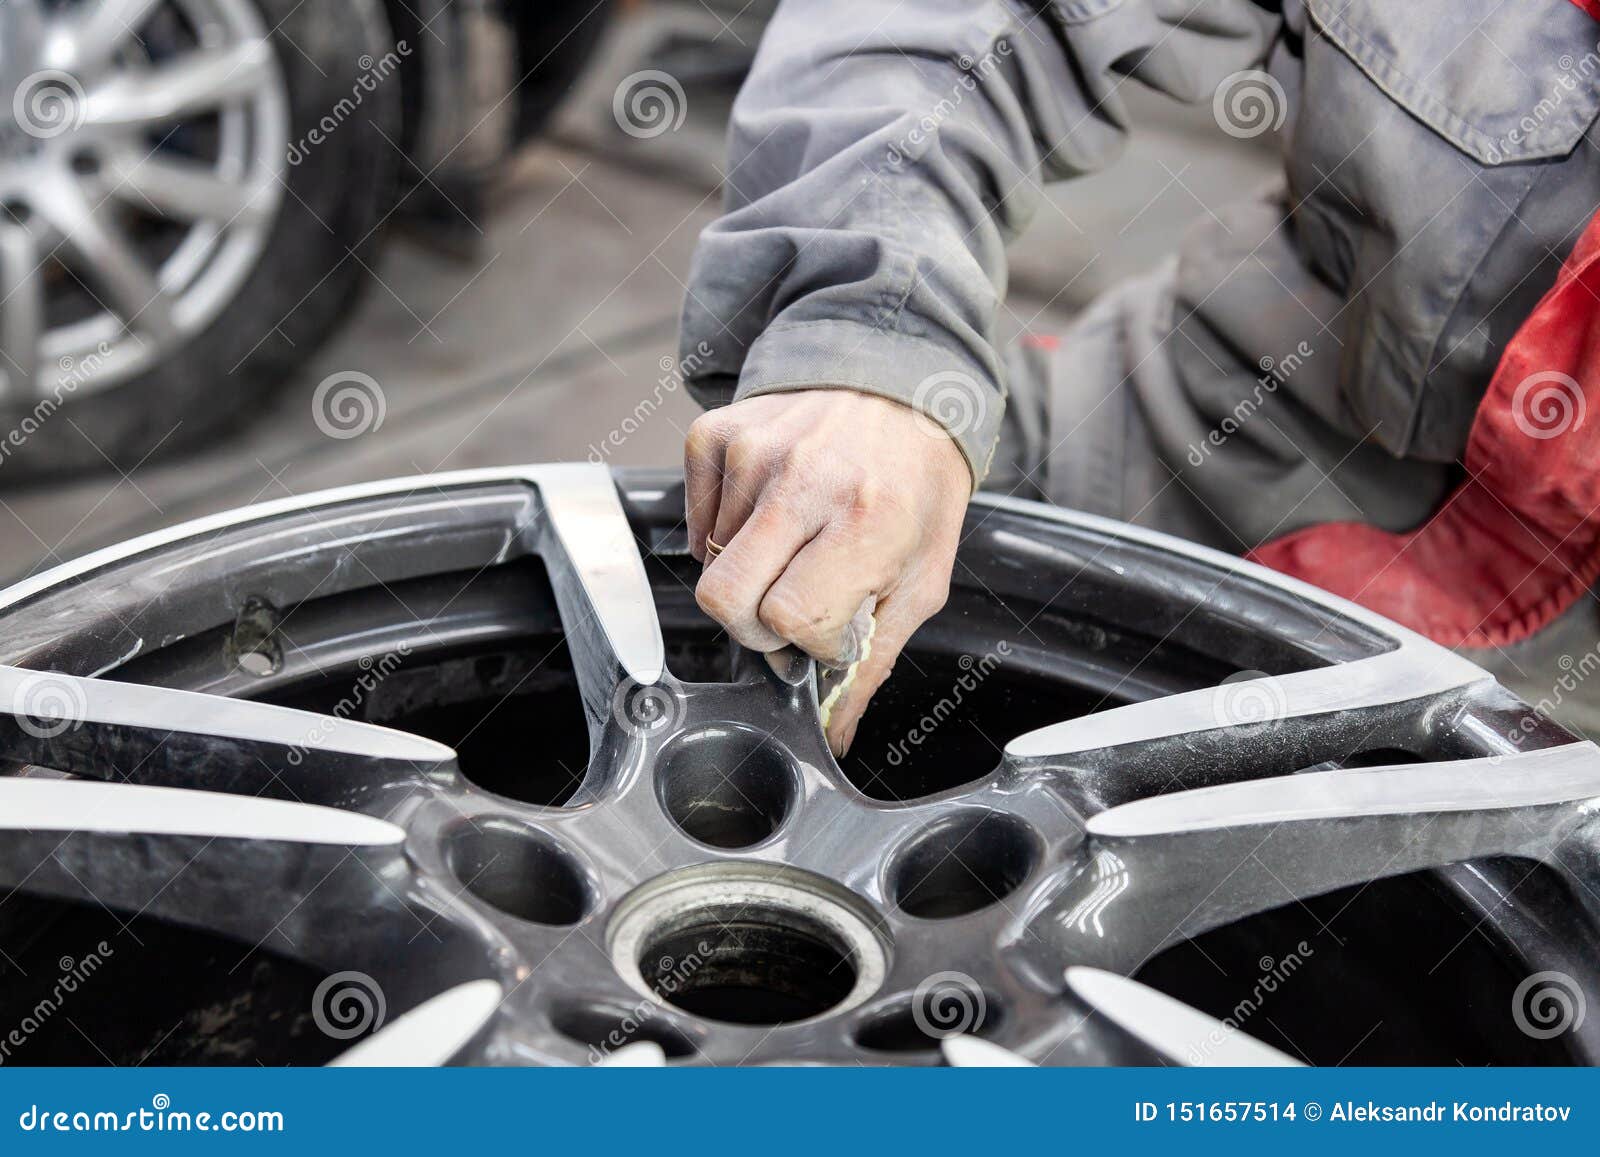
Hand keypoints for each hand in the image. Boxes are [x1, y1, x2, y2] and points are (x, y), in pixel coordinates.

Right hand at [684, 390, 971, 755]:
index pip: (791, 617)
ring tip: (796, 543)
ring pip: (710, 563)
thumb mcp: (920, 578)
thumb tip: (832, 735)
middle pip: (725, 599)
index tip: (832, 626)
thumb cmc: (916, 487)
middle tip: (791, 608)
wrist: (900, 385)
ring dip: (751, 572)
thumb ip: (873, 659)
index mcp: (867, 521)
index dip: (807, 640)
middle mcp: (804, 481)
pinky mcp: (720, 432)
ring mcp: (754, 452)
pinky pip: (696, 517)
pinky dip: (724, 531)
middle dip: (754, 625)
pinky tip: (769, 515)